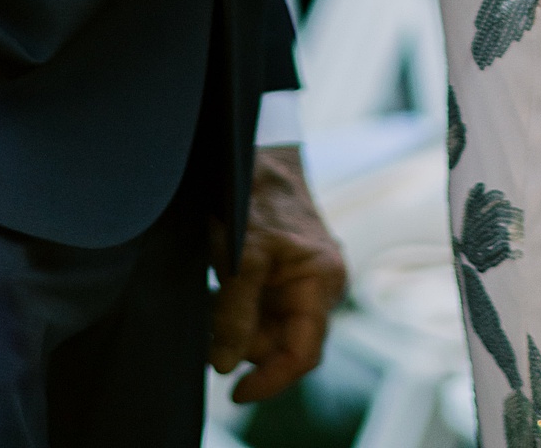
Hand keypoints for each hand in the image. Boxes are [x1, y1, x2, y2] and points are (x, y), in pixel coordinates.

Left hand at [209, 146, 346, 403]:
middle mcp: (322, 284)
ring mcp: (305, 278)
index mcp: (324, 281)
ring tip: (218, 292)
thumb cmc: (258, 194)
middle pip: (286, 343)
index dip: (271, 379)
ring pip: (272, 327)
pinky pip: (265, 308)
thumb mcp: (242, 255)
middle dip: (249, 343)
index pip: (304, 353)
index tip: (235, 393)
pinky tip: (224, 287)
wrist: (259, 148)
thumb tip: (226, 366)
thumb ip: (235, 312)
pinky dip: (241, 308)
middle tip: (216, 322)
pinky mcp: (288, 271)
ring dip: (242, 324)